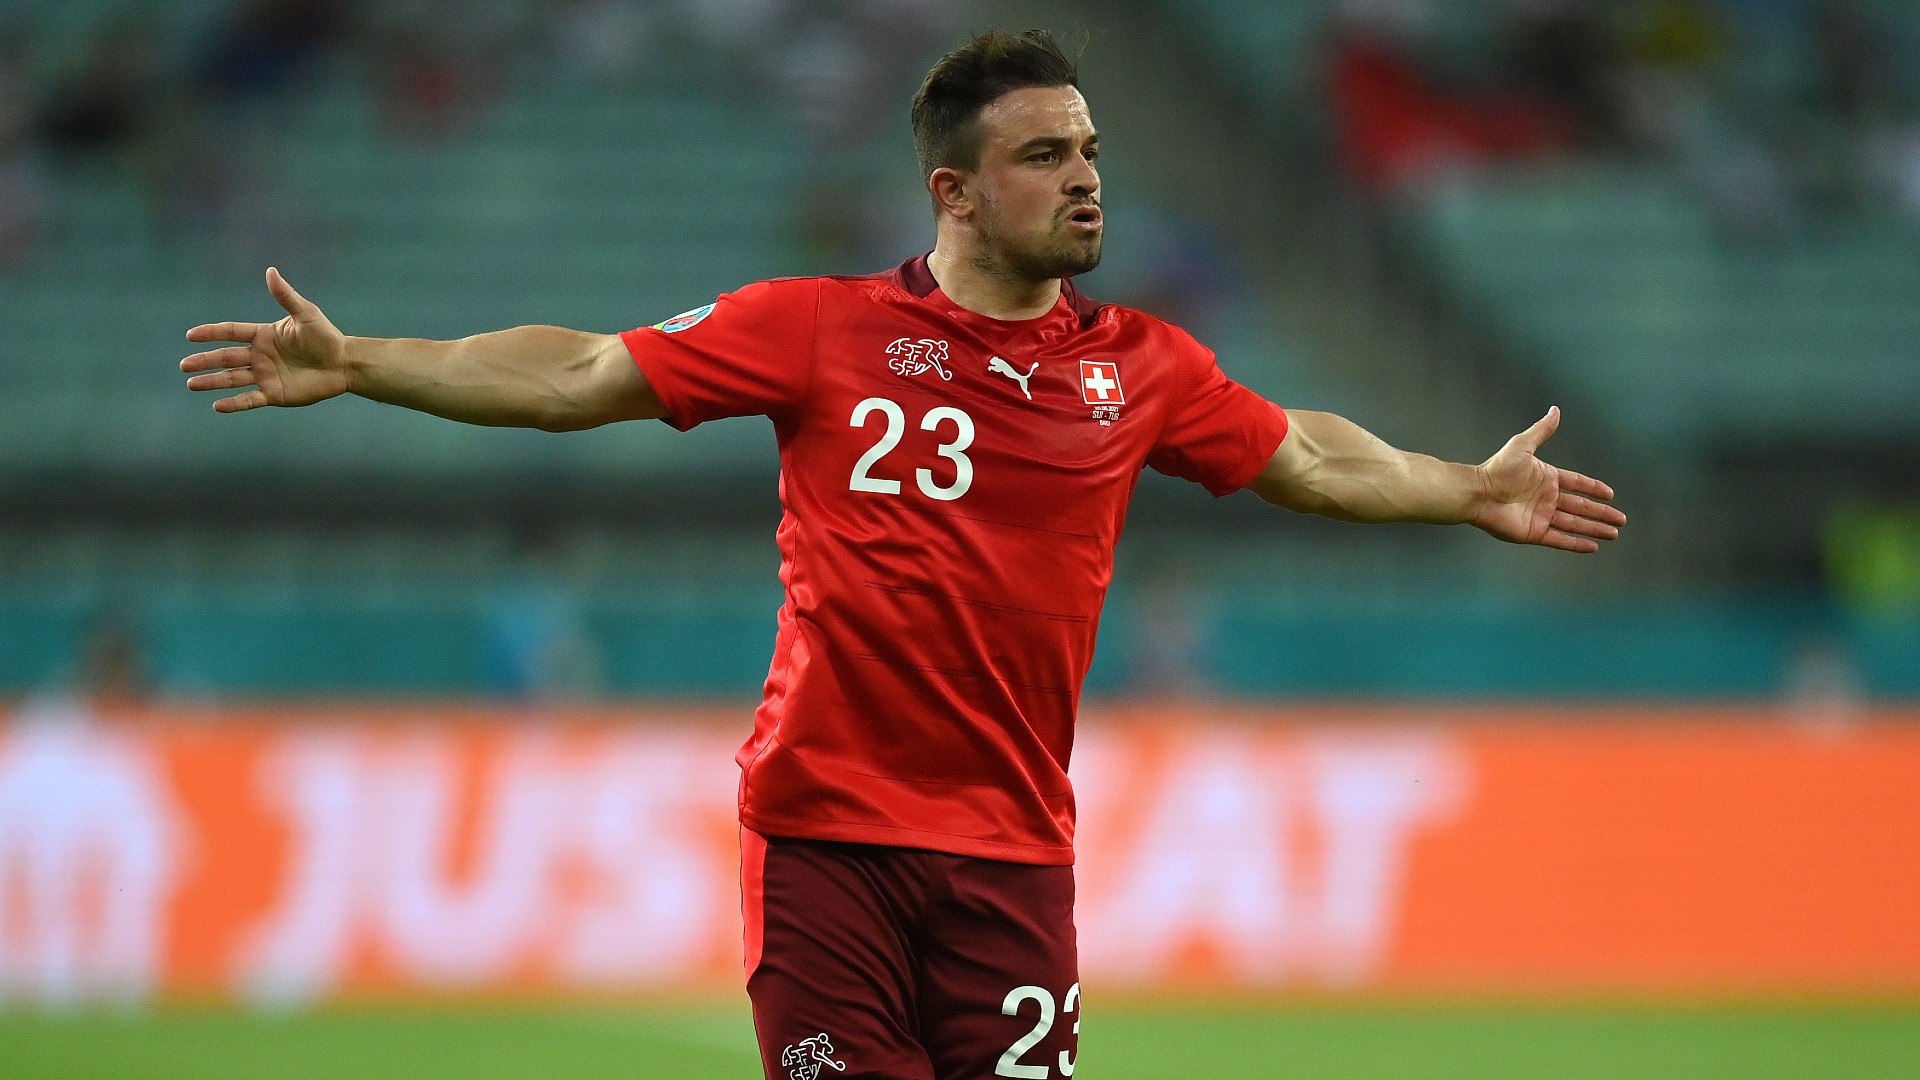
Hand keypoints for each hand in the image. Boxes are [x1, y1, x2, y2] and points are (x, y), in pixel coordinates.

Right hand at [182, 267, 349, 411]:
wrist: (344, 363)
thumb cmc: (326, 337)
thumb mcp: (306, 314)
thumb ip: (286, 296)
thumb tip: (271, 271)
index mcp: (263, 336)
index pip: (231, 332)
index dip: (211, 333)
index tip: (190, 335)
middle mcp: (260, 356)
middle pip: (226, 357)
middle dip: (204, 361)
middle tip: (184, 365)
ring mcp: (266, 376)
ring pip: (232, 379)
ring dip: (212, 382)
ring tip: (192, 384)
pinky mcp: (275, 394)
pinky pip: (250, 399)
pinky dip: (234, 404)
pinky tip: (217, 406)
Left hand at [1470, 407, 1625, 552]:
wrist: (1478, 493)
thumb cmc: (1497, 469)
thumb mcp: (1522, 445)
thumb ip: (1541, 430)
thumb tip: (1555, 410)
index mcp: (1546, 478)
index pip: (1577, 483)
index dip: (1594, 488)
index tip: (1610, 494)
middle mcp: (1546, 498)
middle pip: (1581, 507)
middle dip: (1601, 513)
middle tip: (1621, 520)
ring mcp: (1541, 516)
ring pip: (1575, 524)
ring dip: (1595, 529)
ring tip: (1614, 533)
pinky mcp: (1534, 532)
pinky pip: (1560, 539)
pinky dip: (1576, 544)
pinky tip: (1593, 547)